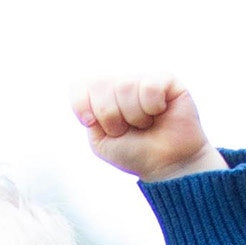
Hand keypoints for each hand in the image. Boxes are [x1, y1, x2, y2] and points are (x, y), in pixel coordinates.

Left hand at [71, 76, 224, 181]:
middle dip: (110, 117)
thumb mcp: (100, 141)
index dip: (81, 105)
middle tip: (125, 130)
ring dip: (134, 116)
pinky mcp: (165, 80)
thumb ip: (89, 115)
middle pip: (100, 85)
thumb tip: (92, 87)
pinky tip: (160, 113)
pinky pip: (149, 86)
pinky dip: (152, 107)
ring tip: (145, 125)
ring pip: (125, 86)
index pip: (79, 85)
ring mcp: (142, 80)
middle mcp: (121, 84)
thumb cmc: (134, 154)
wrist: (165, 165)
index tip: (91, 123)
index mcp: (102, 97)